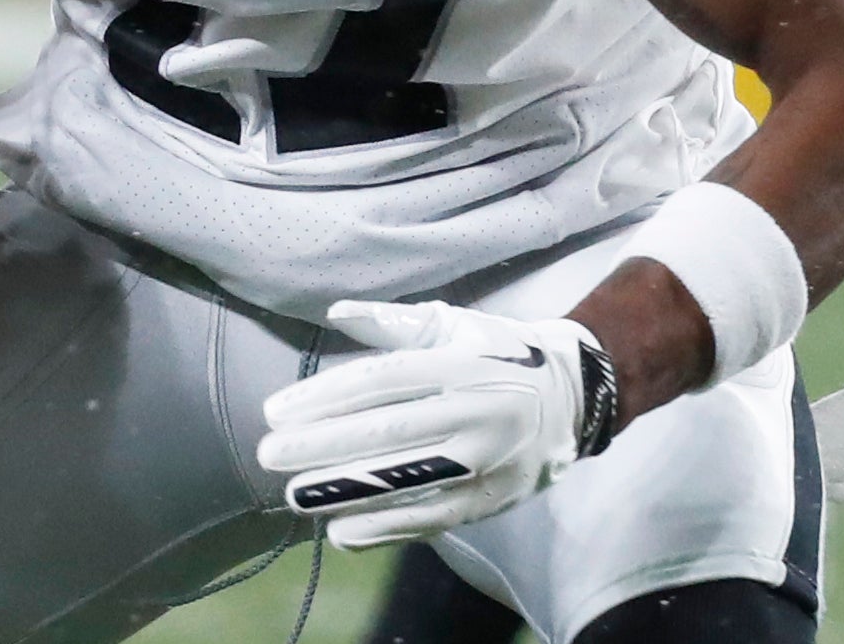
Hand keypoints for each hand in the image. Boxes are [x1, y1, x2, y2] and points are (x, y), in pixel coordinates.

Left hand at [257, 300, 613, 547]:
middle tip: (269, 455)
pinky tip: (342, 531)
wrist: (574, 394)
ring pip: (408, 481)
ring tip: (295, 496)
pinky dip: (386, 527)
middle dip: (321, 447)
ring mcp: (488, 459)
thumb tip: (335, 312)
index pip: (380, 382)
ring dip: (346, 492)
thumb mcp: (451, 323)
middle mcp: (476, 410)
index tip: (275, 412)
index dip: (323, 397)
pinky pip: (434, 518)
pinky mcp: (495, 499)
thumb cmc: (496, 351)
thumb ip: (390, 321)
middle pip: (387, 433)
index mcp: (459, 362)